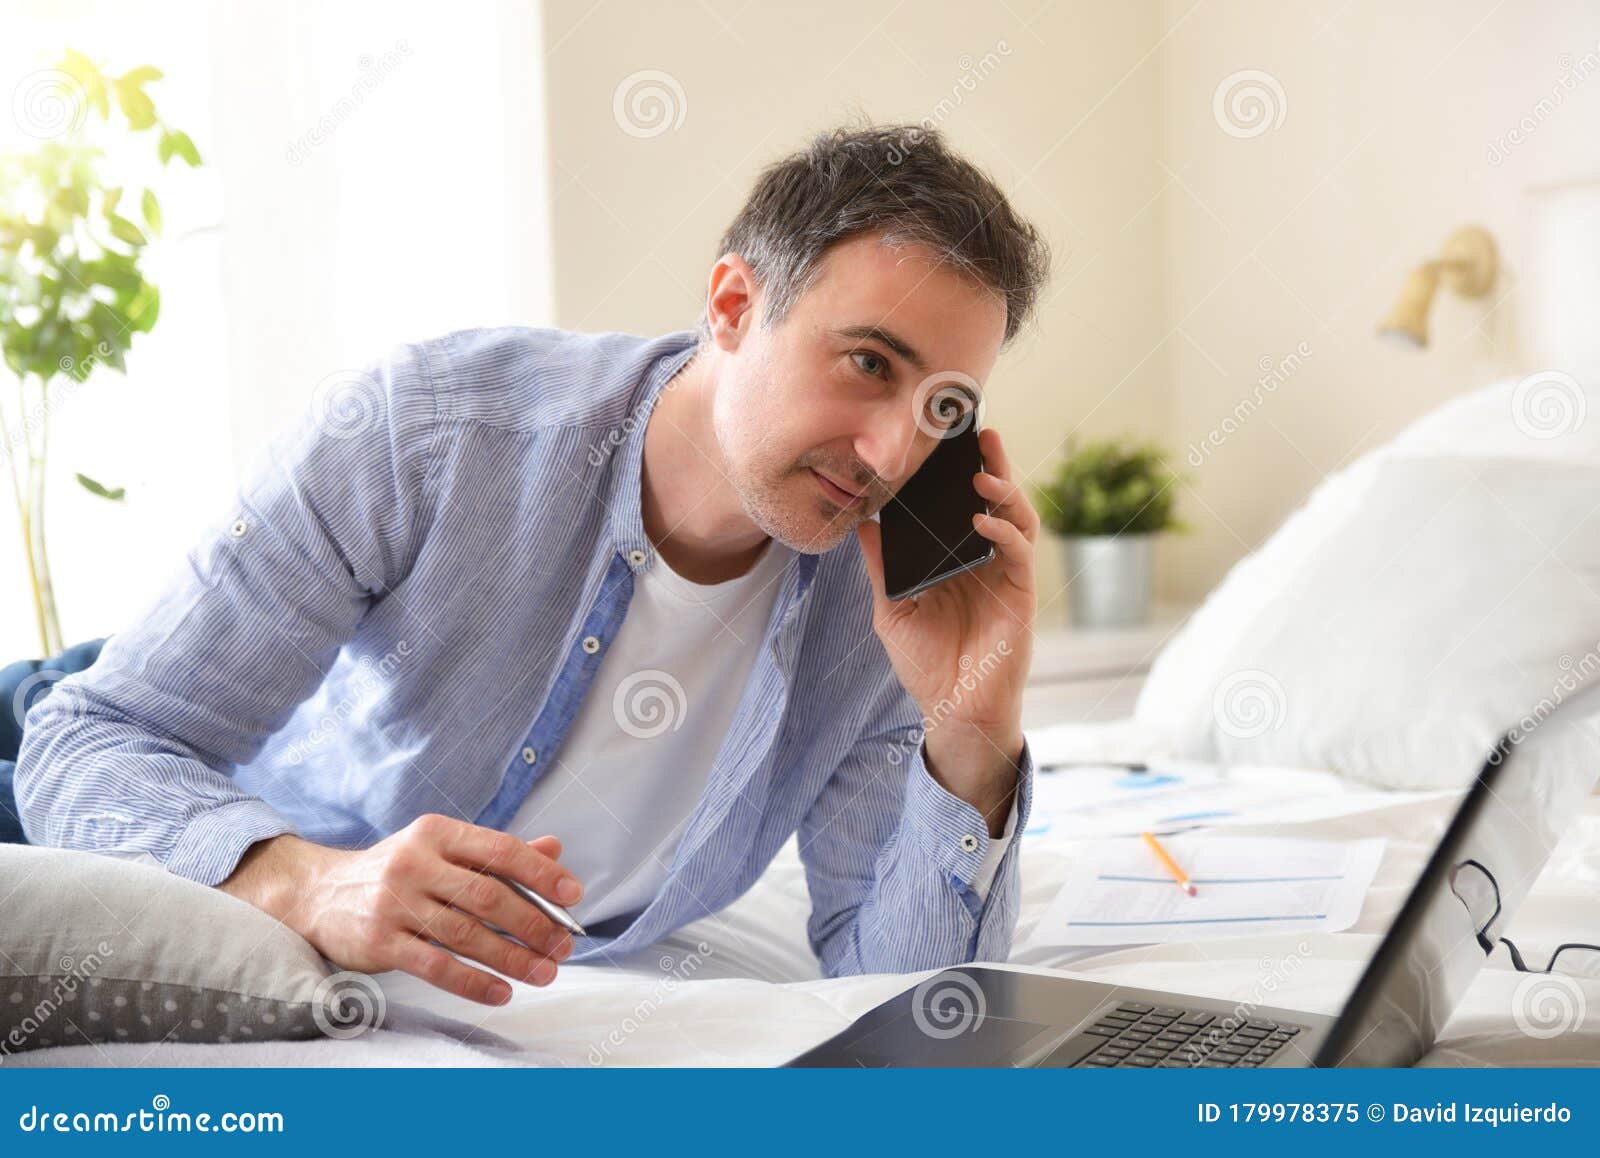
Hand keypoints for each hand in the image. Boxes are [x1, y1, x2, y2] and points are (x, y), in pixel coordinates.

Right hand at [219, 815, 583, 1005]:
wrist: (318, 894)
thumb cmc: (396, 870)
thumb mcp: (441, 848)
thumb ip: (496, 852)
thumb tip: (555, 850)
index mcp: (437, 832)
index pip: (500, 850)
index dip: (541, 874)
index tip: (573, 895)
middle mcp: (415, 863)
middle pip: (488, 895)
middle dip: (533, 923)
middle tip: (563, 945)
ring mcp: (395, 902)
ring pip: (466, 934)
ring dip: (511, 957)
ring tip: (544, 972)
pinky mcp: (379, 941)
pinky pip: (435, 966)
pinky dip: (473, 982)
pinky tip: (501, 992)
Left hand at [855, 426, 1036, 828]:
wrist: (952, 710)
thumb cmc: (926, 663)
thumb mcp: (892, 609)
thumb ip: (881, 567)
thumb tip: (862, 524)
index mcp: (957, 559)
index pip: (962, 506)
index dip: (959, 474)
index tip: (945, 442)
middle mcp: (985, 561)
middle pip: (996, 501)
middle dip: (992, 466)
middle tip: (981, 435)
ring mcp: (1005, 576)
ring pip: (1016, 518)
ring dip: (1003, 491)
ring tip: (981, 474)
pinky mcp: (1020, 595)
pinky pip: (1018, 553)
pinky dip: (1003, 532)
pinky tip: (982, 520)